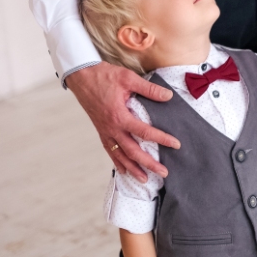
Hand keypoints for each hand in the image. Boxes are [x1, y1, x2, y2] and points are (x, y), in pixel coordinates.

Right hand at [66, 62, 179, 181]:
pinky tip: (123, 170)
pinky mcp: (100, 131)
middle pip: (132, 152)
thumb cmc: (104, 76)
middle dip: (148, 164)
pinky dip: (117, 162)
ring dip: (133, 169)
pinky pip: (109, 151)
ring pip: (120, 156)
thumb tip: (168, 96)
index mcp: (120, 116)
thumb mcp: (128, 78)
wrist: (81, 76)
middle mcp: (112, 128)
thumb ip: (149, 89)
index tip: (176, 144)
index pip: (145, 132)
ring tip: (145, 180)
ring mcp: (105, 131)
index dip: (162, 138)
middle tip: (163, 172)